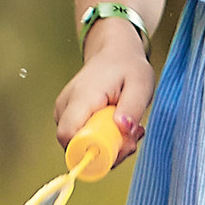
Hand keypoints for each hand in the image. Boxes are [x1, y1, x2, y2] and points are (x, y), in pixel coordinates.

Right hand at [55, 19, 154, 163]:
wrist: (113, 52)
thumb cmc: (126, 66)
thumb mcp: (140, 83)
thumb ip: (132, 108)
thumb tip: (123, 129)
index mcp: (82, 97)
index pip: (68, 136)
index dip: (92, 151)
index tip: (121, 145)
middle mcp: (66, 107)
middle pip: (75, 148)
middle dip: (107, 152)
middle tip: (132, 137)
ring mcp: (64, 113)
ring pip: (81, 147)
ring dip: (109, 146)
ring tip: (127, 125)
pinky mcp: (68, 118)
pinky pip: (83, 140)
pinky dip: (103, 140)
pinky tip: (118, 125)